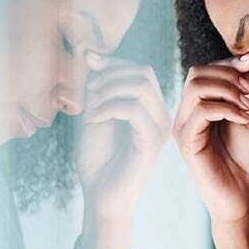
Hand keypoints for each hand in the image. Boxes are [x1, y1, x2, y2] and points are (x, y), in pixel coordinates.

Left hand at [75, 54, 169, 248]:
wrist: (100, 196)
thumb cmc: (97, 159)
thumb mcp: (93, 113)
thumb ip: (95, 86)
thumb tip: (91, 53)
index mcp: (149, 108)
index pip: (139, 69)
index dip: (114, 63)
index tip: (89, 68)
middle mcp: (159, 115)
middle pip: (144, 72)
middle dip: (111, 74)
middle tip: (90, 94)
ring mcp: (158, 128)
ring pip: (141, 86)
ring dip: (108, 91)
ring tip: (91, 109)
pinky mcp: (150, 142)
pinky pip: (133, 109)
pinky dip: (108, 108)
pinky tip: (94, 121)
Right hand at [174, 53, 248, 248]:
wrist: (245, 197)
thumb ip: (248, 91)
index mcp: (201, 107)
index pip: (206, 70)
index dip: (230, 65)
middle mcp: (187, 114)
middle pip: (197, 72)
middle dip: (229, 76)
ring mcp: (184, 127)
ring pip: (196, 86)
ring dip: (228, 91)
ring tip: (247, 109)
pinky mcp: (187, 142)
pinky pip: (201, 110)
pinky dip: (227, 108)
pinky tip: (243, 120)